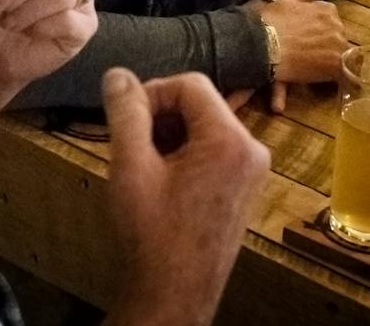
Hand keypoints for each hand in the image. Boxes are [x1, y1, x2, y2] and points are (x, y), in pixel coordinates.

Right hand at [102, 69, 269, 323]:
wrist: (174, 295)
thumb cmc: (152, 234)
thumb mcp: (132, 167)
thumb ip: (126, 114)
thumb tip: (118, 74)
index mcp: (231, 140)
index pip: (190, 84)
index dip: (152, 94)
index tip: (126, 122)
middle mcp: (252, 149)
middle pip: (200, 104)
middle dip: (161, 118)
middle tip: (131, 148)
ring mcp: (252, 170)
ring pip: (204, 127)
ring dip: (170, 136)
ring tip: (144, 169)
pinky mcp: (245, 186)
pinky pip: (213, 150)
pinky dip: (185, 154)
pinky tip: (161, 182)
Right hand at [256, 0, 346, 105]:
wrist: (264, 46)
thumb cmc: (271, 23)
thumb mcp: (286, 1)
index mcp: (327, 9)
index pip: (331, 21)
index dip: (319, 32)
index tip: (307, 39)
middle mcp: (337, 25)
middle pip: (337, 39)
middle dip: (326, 46)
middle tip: (308, 56)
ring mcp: (337, 46)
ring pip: (342, 56)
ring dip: (332, 62)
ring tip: (316, 71)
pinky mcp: (335, 66)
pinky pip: (346, 75)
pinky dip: (345, 81)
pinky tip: (338, 85)